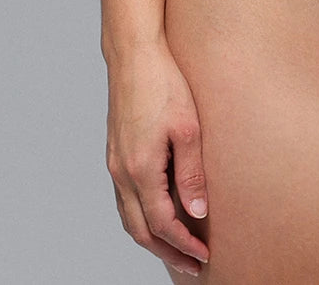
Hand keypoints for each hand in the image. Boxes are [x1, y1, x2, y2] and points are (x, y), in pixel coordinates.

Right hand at [105, 44, 210, 277]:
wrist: (134, 55)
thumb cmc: (165, 84)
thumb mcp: (188, 129)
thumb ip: (191, 175)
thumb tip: (197, 215)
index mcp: (140, 169)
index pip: (162, 224)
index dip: (183, 245)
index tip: (204, 256)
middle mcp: (121, 173)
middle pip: (141, 231)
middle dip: (167, 252)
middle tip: (192, 266)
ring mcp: (114, 164)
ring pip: (129, 219)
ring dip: (152, 239)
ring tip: (177, 249)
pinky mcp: (115, 154)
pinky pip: (124, 201)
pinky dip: (140, 218)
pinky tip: (157, 216)